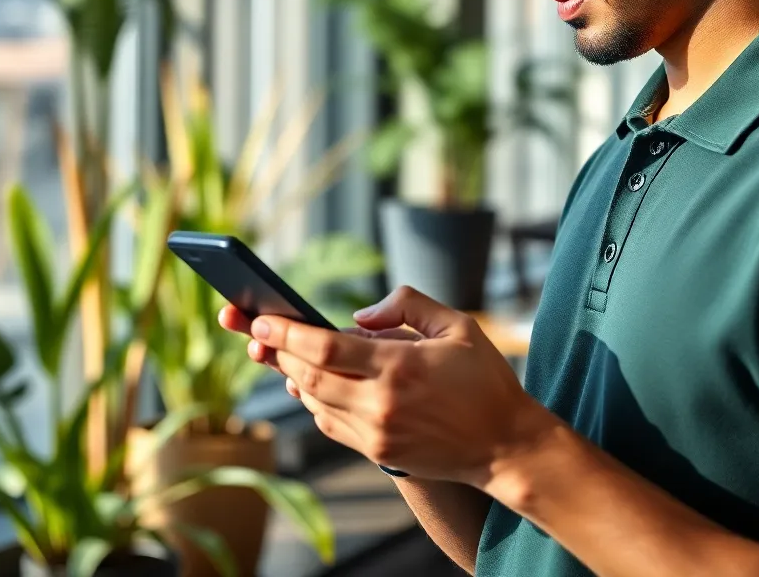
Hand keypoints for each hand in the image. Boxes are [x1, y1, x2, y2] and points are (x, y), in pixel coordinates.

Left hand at [219, 287, 554, 485]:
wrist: (504, 445)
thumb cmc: (484, 379)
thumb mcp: (458, 326)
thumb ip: (409, 306)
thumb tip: (361, 316)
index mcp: (401, 367)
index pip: (326, 347)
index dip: (287, 332)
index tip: (262, 318)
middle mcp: (381, 404)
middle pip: (310, 375)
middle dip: (277, 351)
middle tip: (255, 329)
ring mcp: (376, 434)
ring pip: (315, 401)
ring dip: (291, 375)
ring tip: (273, 352)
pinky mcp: (377, 453)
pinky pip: (329, 424)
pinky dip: (313, 401)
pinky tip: (308, 383)